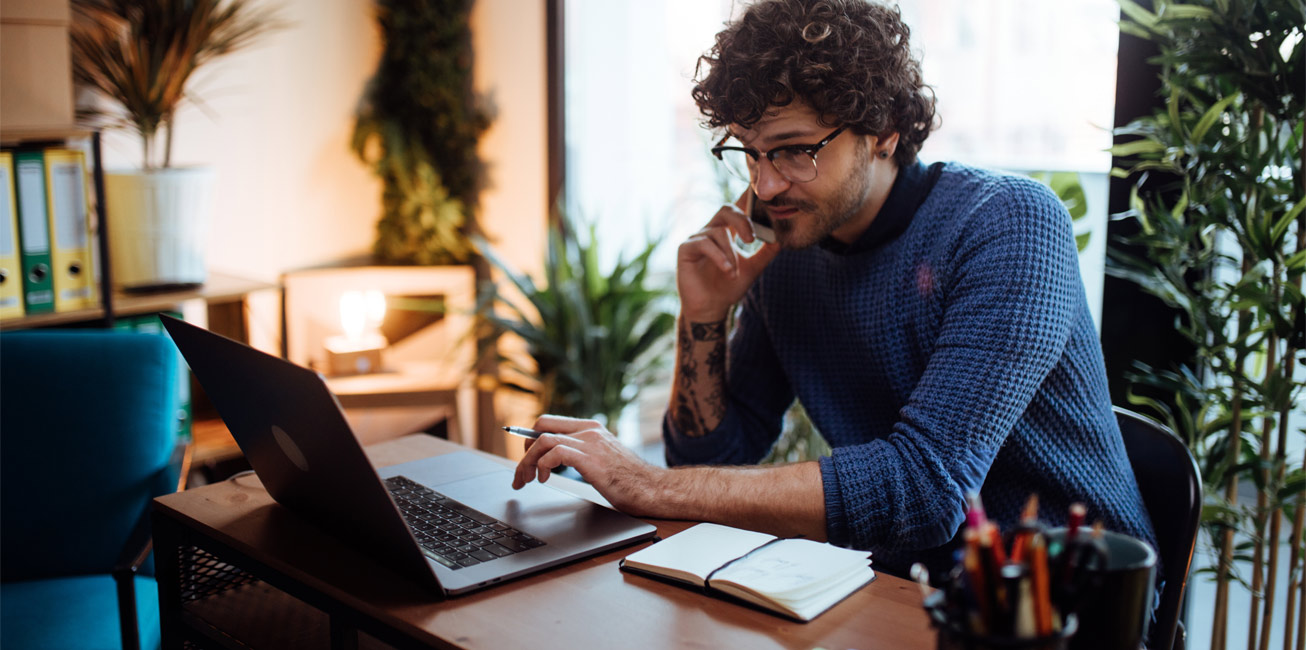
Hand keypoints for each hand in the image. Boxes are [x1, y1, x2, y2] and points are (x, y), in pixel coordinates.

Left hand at [511, 414, 665, 517]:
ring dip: (527, 461)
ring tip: (526, 479)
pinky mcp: (590, 458)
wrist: (654, 489)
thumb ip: (583, 454)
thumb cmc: (631, 481)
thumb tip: (557, 462)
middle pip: (542, 425)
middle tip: (522, 472)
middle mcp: (590, 431)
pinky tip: (544, 479)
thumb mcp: (603, 460)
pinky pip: (554, 453)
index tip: (524, 456)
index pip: (551, 421)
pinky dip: (542, 466)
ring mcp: (590, 442)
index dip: (531, 438)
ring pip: (543, 440)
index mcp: (592, 429)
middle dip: (525, 449)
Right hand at [676, 196, 779, 322]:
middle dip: (742, 221)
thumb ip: (766, 253)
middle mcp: (711, 230)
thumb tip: (782, 238)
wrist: (711, 308)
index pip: (737, 208)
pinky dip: (719, 257)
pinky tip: (728, 270)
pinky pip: (704, 244)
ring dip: (731, 253)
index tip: (759, 190)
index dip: (747, 197)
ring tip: (735, 272)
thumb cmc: (729, 287)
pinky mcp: (686, 249)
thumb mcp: (753, 268)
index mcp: (727, 231)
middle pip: (726, 210)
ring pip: (718, 232)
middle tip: (752, 239)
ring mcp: (697, 239)